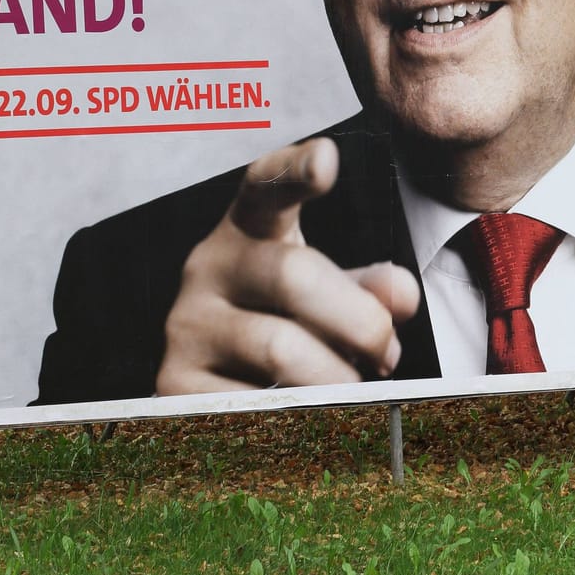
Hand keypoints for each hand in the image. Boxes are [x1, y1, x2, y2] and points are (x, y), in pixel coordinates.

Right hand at [156, 138, 420, 393]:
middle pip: (296, 275)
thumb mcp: (331, 292)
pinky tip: (305, 412)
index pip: (267, 186)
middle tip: (387, 352)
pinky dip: (299, 413)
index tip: (326, 160)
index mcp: (252, 228)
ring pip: (281, 349)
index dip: (295, 170)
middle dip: (361, 322)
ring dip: (338, 377)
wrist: (215, 375)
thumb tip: (400, 298)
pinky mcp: (174, 383)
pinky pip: (258, 402)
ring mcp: (186, 323)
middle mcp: (208, 265)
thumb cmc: (287, 320)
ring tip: (353, 387)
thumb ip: (370, 286)